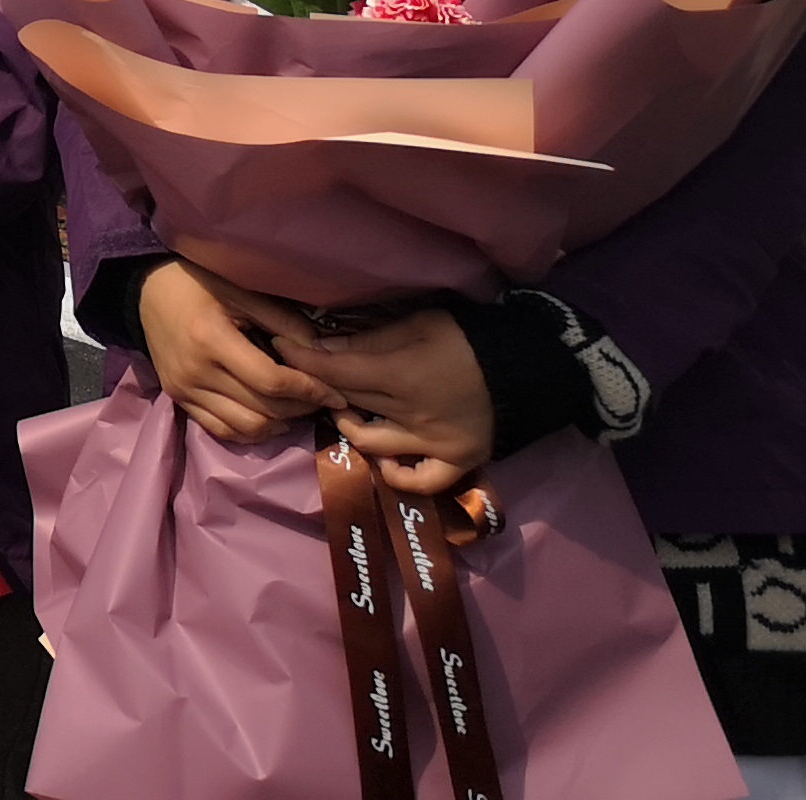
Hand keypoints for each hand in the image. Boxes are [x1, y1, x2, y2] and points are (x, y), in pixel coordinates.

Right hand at [139, 260, 332, 445]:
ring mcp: (184, 390)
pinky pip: (222, 431)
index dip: (310, 391)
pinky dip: (252, 430)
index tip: (336, 395)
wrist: (147, 289)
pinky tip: (269, 417)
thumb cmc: (197, 282)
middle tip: (322, 400)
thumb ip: (284, 321)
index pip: (271, 381)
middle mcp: (195, 372)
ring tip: (297, 408)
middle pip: (263, 409)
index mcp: (211, 340)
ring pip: (246, 427)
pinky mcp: (178, 399)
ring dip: (279, 424)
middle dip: (301, 409)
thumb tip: (323, 354)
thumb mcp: (242, 290)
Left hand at [276, 307, 494, 494]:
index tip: (279, 348)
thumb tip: (322, 347)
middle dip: (322, 388)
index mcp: (402, 377)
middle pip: (351, 404)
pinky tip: (385, 460)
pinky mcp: (459, 461)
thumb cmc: (467, 338)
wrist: (526, 365)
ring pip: (374, 445)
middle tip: (308, 376)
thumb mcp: (417, 325)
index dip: (303, 361)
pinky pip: (421, 481)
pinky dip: (398, 474)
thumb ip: (370, 341)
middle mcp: (414, 417)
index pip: (337, 372)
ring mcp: (436, 444)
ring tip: (346, 410)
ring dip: (351, 428)